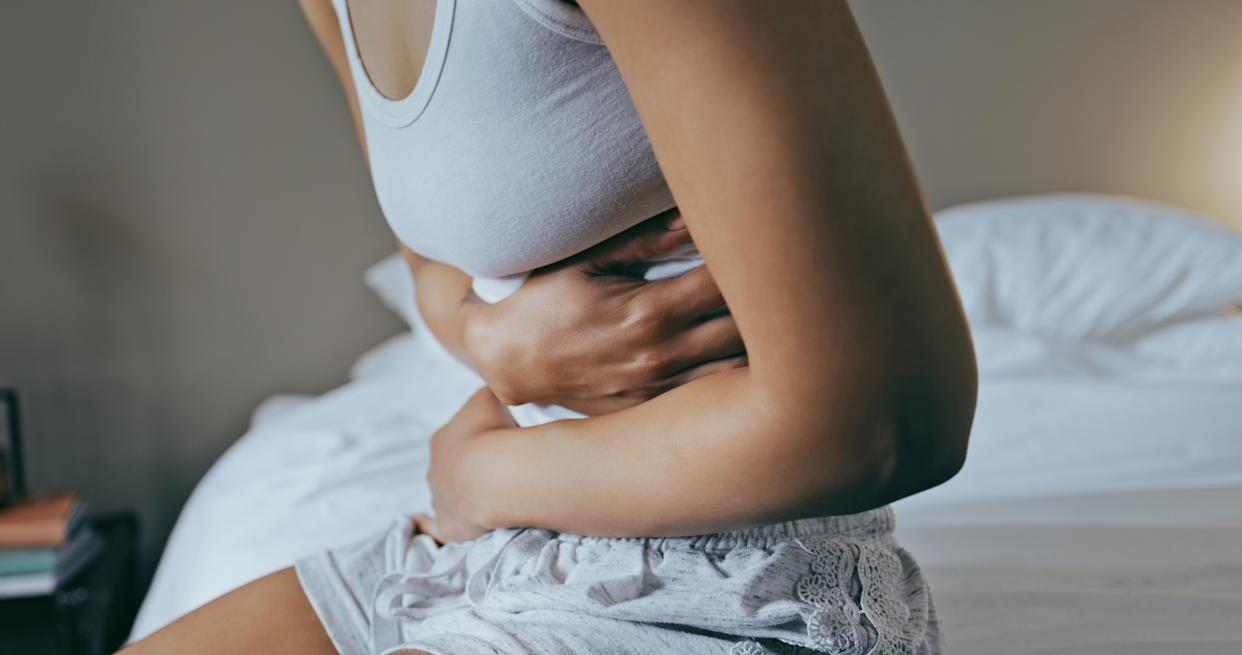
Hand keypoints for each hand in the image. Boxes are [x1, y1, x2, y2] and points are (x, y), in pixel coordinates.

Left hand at [418, 387, 516, 543]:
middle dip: (470, 468)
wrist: (496, 471)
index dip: (477, 440)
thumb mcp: (490, 398)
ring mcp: (439, 498)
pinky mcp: (448, 526)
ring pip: (446, 495)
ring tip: (489, 496)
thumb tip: (491, 403)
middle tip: (499, 470)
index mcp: (442, 439)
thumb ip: (486, 398)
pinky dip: (430, 526)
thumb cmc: (493, 430)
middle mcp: (435, 468)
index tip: (497, 442)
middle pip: (451, 468)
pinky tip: (426, 526)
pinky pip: (436, 527)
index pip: (457, 438)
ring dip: (462, 494)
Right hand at [463, 208, 745, 415]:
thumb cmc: (543, 302)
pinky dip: (735, 375)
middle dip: (767, 301)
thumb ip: (642, 241)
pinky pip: (712, 395)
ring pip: (738, 370)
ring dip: (761, 344)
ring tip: (771, 315)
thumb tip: (692, 218)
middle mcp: (661, 356)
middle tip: (780, 275)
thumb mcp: (583, 261)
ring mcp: (659, 389)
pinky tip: (743, 353)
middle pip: (746, 329)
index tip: (765, 244)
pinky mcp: (652, 410)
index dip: (753, 262)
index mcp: (649, 311)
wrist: (505, 361)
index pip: (728, 284)